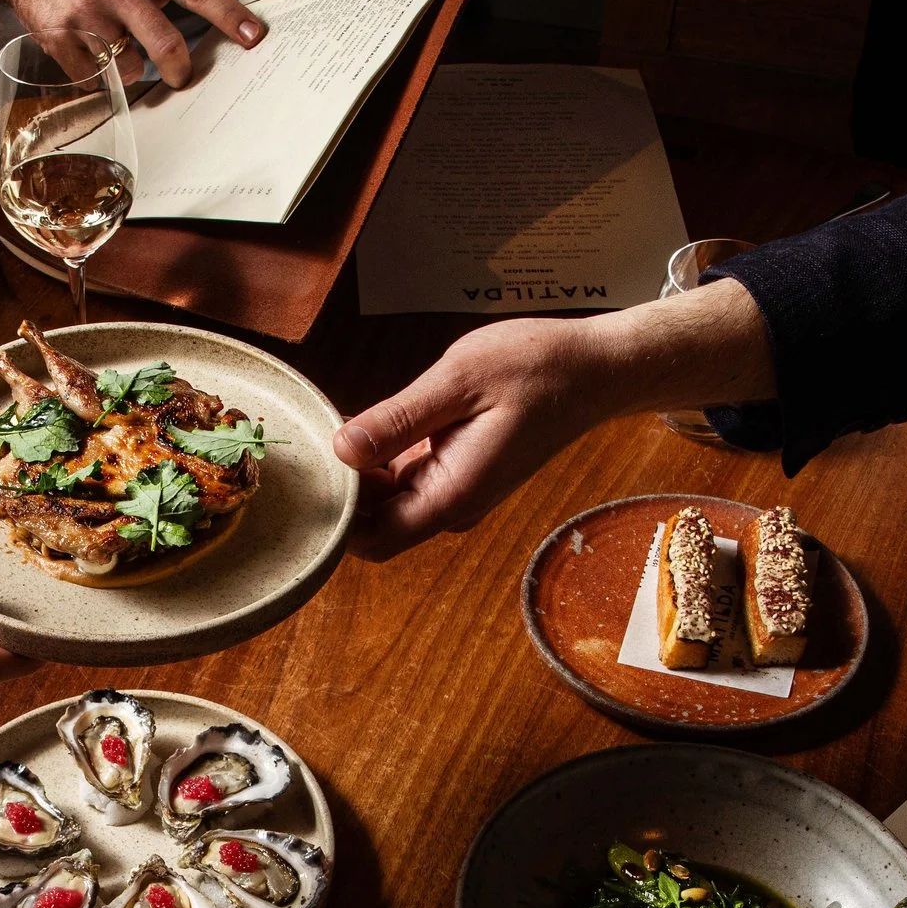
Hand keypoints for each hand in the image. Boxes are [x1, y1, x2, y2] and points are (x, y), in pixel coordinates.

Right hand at [0, 0, 266, 85]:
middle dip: (180, 69)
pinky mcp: (60, 38)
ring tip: (121, 46)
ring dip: (131, 66)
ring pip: (127, 66)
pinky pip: (92, 76)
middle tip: (181, 74)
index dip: (229, 16)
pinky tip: (93, 51)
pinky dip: (97, 73)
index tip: (253, 37)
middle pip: (166, 44)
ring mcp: (88, 15)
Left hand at [333, 284, 782, 560]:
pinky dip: (381, 457)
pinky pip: (404, 477)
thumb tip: (341, 448)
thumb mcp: (459, 381)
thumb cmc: (536, 368)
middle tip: (313, 437)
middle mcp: (450, 506)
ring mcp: (454, 491)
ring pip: (384, 501)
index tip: (312, 467)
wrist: (594, 369)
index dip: (335, 513)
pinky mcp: (457, 471)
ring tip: (336, 420)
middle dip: (341, 491)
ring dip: (358, 472)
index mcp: (451, 495)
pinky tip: (370, 421)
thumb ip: (398, 420)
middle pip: (372, 525)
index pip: (370, 539)